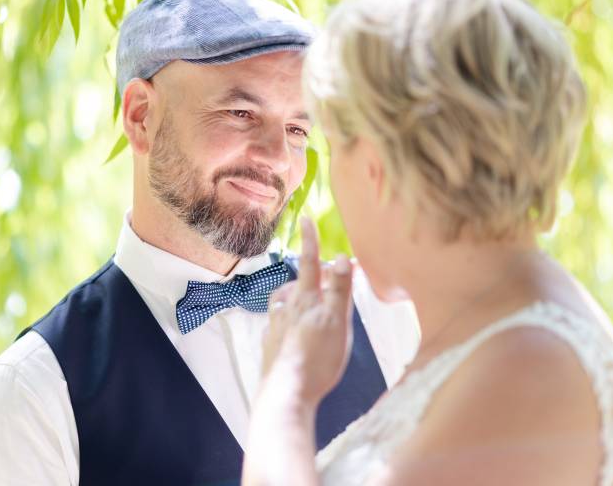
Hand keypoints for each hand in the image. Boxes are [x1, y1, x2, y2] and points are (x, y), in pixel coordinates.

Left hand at [260, 216, 353, 406]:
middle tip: (320, 274)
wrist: (287, 393)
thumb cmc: (318, 358)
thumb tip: (341, 256)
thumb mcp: (337, 321)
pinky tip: (286, 331)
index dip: (310, 240)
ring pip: (282, 303)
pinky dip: (283, 322)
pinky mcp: (271, 348)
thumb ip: (339, 289)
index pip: (310, 263)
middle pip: (297, 284)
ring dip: (291, 296)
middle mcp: (287, 309)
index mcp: (306, 299)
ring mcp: (276, 328)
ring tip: (299, 298)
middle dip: (307, 275)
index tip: (306, 219)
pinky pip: (276, 327)